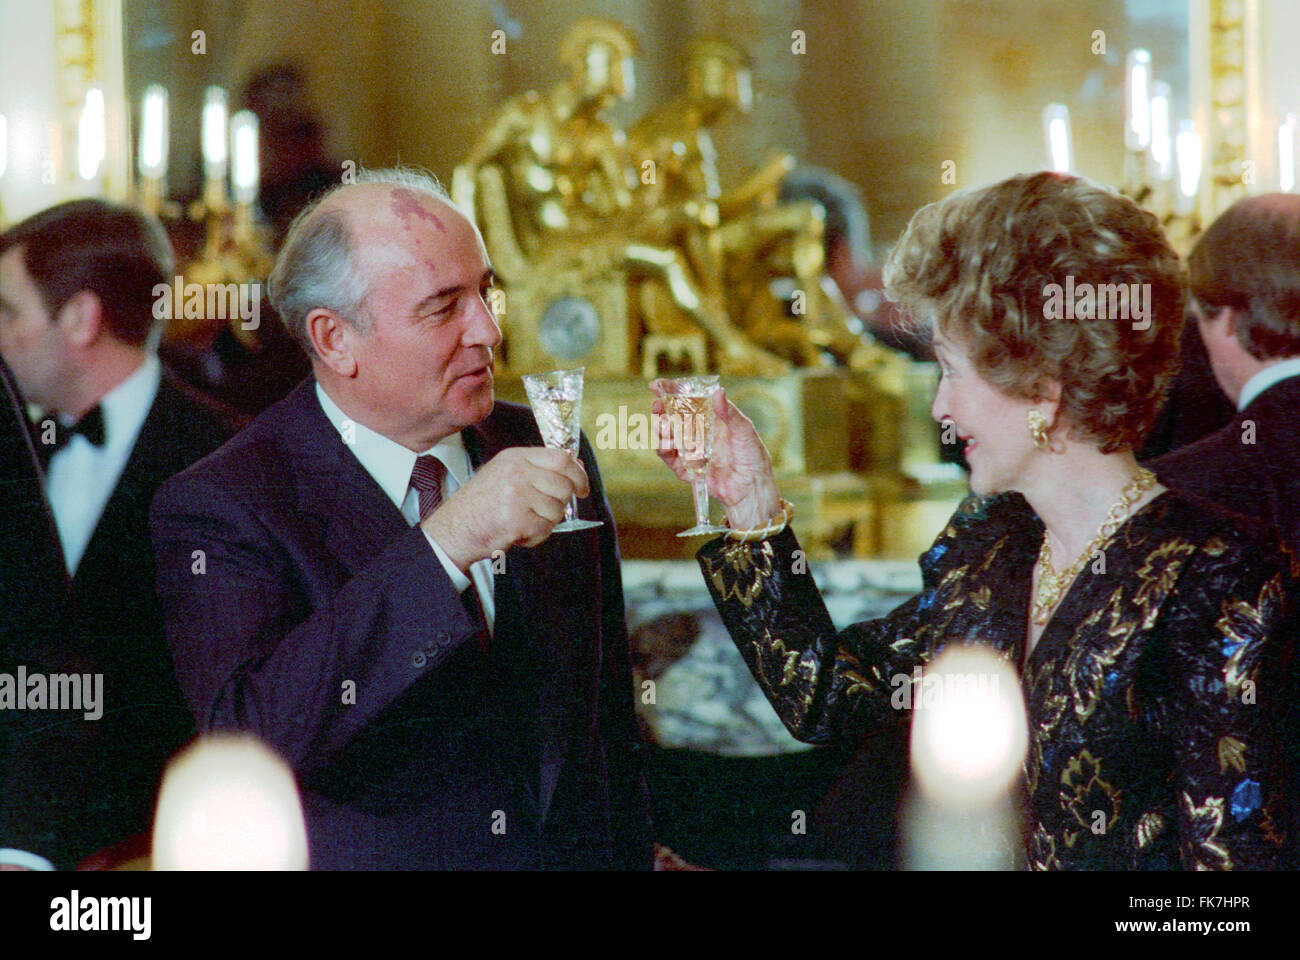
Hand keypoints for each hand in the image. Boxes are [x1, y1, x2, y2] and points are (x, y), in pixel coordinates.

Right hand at [421, 446, 588, 569]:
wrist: (453, 529)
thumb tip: (576, 466)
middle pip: (564, 486)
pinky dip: (535, 537)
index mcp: (515, 457)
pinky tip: (517, 533)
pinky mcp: (516, 520)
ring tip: (523, 522)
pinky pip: (545, 530)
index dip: (578, 474)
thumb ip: (538, 468)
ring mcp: (517, 495)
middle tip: (544, 512)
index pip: (561, 458)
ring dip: (545, 522)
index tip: (582, 488)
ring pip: (557, 510)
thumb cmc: (481, 504)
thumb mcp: (506, 473)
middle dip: (561, 504)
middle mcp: (517, 472)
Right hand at [650, 380, 780, 528]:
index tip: (656, 386)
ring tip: (665, 426)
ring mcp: (690, 449)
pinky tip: (668, 444)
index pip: (687, 400)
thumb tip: (717, 391)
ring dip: (661, 429)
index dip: (671, 391)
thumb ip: (729, 412)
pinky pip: (669, 457)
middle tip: (657, 406)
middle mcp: (698, 431)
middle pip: (671, 415)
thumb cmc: (753, 457)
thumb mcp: (744, 431)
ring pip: (667, 435)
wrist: (751, 488)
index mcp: (711, 417)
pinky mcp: (686, 467)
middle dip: (661, 409)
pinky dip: (664, 449)